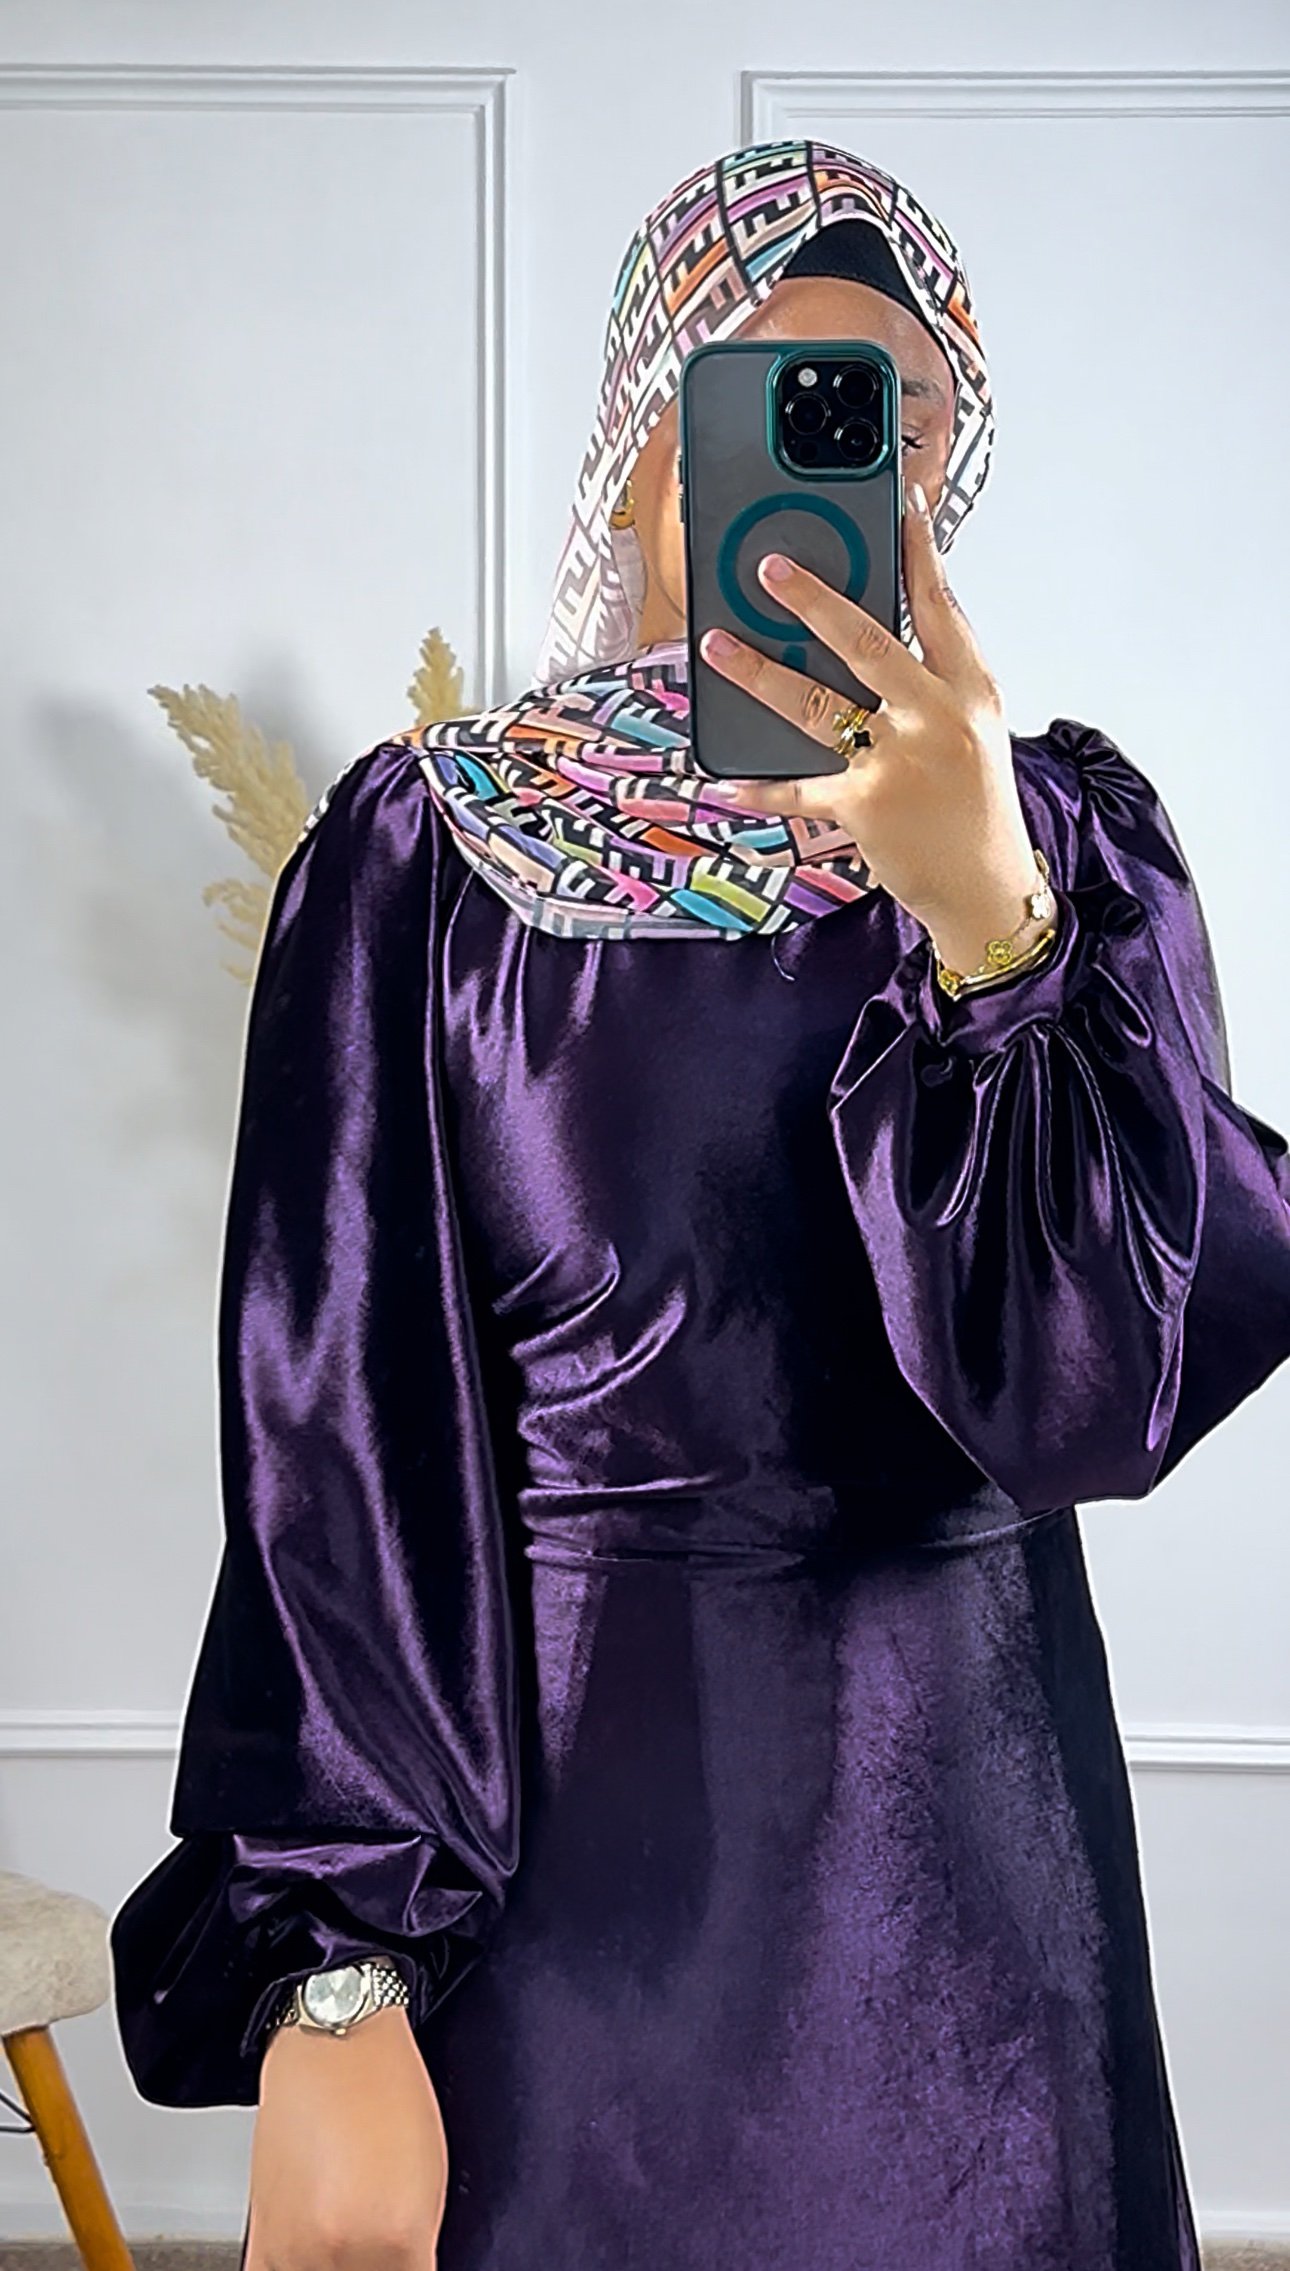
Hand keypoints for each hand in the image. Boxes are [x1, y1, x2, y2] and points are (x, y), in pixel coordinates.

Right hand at [246, 2007, 447, 2269]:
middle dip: (378, 2269)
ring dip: (337, 2270)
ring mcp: (297, 2252)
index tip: (410, 2263)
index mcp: (401, 2238)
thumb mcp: (432, 2180)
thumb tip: (409, 2269)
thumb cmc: (386, 2091)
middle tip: (381, 2250)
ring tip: (347, 2245)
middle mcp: (345, 2251)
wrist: (332, 2040)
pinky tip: (314, 2254)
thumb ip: (416, 2249)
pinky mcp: (262, 2242)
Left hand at [697, 483, 1043, 974]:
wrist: (986, 885)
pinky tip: (725, 780)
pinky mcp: (866, 806)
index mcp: (971, 690)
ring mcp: (899, 762)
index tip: (898, 504)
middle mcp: (937, 718)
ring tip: (716, 645)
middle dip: (813, 600)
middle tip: (769, 567)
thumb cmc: (975, 805)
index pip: (941, 607)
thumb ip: (932, 683)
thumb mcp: (972, 731)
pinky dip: (761, 787)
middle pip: (867, 642)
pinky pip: (799, 789)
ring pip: (816, 703)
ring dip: (758, 673)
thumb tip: (863, 636)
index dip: (918, 552)